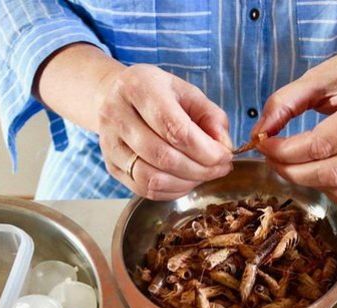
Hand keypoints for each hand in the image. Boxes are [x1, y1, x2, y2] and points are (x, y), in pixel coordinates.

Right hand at [96, 64, 232, 199]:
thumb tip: (224, 147)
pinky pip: (143, 189)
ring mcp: (110, 142)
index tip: (225, 156)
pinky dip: (171, 191)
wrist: (114, 95)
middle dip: (200, 170)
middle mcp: (117, 114)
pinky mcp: (110, 165)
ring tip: (203, 175)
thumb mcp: (188, 93)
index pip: (175, 129)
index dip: (206, 150)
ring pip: (151, 178)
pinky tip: (186, 181)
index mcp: (140, 88)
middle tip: (220, 168)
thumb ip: (212, 117)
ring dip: (186, 183)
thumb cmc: (158, 94)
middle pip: (164, 157)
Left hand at [253, 46, 336, 208]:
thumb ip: (285, 102)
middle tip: (271, 158)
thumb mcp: (320, 75)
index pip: (324, 144)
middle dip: (292, 171)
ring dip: (309, 182)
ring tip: (292, 164)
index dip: (287, 151)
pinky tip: (318, 172)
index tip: (264, 144)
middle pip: (333, 172)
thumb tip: (259, 133)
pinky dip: (329, 191)